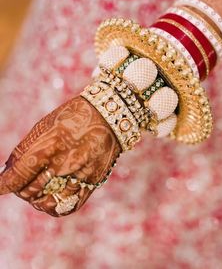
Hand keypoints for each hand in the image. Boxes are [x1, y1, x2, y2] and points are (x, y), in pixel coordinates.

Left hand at [0, 96, 120, 215]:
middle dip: (20, 189)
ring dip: (36, 199)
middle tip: (21, 182)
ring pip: (49, 203)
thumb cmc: (73, 117)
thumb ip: (25, 150)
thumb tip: (7, 171)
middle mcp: (66, 163)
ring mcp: (82, 174)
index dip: (4, 184)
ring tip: (36, 191)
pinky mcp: (94, 181)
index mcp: (51, 145)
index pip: (19, 174)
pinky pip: (70, 205)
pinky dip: (55, 207)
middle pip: (31, 191)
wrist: (108, 116)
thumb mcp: (46, 125)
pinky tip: (51, 199)